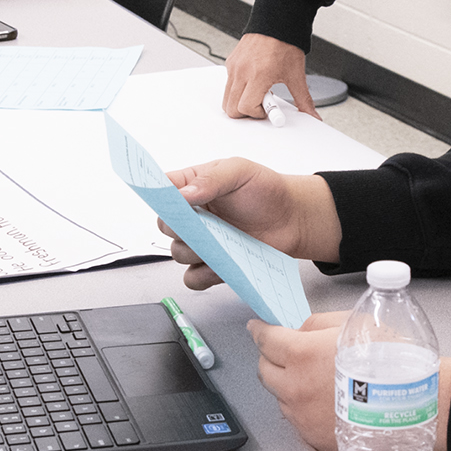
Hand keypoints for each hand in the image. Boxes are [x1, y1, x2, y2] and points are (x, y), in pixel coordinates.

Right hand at [160, 160, 342, 281]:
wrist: (292, 218)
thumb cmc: (266, 191)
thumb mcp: (239, 171)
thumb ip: (211, 180)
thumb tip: (184, 194)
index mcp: (193, 186)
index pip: (161, 190)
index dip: (158, 196)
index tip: (165, 201)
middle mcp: (193, 216)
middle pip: (165, 226)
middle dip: (179, 227)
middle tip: (201, 223)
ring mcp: (203, 242)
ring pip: (178, 253)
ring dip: (194, 251)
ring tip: (219, 243)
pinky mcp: (214, 265)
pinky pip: (194, 278)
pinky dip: (203, 275)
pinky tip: (220, 264)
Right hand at [223, 34, 314, 118]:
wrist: (277, 21)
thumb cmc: (285, 43)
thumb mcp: (296, 75)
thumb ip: (303, 99)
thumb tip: (311, 114)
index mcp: (258, 75)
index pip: (245, 108)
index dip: (257, 114)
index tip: (269, 111)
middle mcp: (242, 71)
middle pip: (231, 108)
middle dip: (246, 112)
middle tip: (263, 103)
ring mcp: (234, 66)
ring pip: (226, 98)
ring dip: (240, 101)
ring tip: (259, 90)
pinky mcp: (230, 62)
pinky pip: (228, 84)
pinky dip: (238, 90)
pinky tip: (254, 82)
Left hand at [247, 314, 450, 450]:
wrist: (414, 406)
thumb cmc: (393, 363)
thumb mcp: (354, 323)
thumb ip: (317, 324)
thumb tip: (299, 330)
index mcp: (302, 354)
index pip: (265, 340)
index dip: (260, 331)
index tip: (257, 329)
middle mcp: (295, 387)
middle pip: (264, 371)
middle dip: (271, 358)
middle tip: (287, 353)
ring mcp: (302, 416)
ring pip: (280, 397)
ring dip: (289, 385)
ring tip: (318, 380)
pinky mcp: (313, 437)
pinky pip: (297, 420)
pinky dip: (304, 408)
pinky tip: (327, 401)